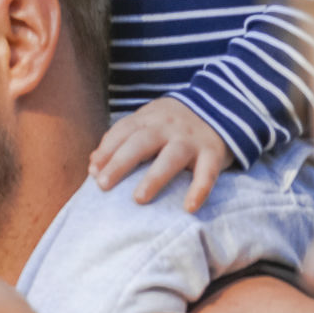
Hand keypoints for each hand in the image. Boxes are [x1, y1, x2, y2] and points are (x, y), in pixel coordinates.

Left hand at [89, 96, 231, 209]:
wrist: (221, 104)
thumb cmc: (172, 124)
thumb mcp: (147, 123)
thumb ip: (121, 140)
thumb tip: (92, 164)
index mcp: (148, 118)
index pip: (123, 131)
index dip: (107, 150)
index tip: (93, 171)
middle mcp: (167, 126)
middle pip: (141, 143)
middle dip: (120, 162)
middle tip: (103, 184)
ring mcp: (191, 139)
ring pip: (171, 157)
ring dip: (154, 178)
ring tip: (138, 199)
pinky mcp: (213, 151)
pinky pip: (207, 172)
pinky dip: (199, 190)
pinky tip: (189, 208)